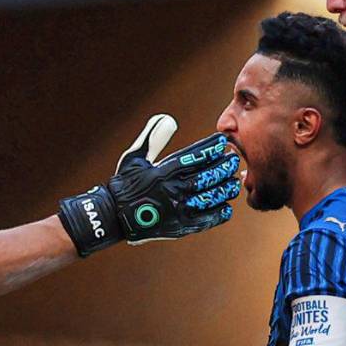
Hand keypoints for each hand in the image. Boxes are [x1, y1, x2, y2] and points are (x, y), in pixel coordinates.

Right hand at [57, 116, 239, 255]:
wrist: (113, 217)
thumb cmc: (125, 184)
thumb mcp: (135, 157)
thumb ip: (153, 137)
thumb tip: (168, 119)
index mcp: (163, 172)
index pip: (193, 157)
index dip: (210, 149)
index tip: (221, 143)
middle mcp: (172, 190)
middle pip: (205, 176)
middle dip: (222, 167)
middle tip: (233, 160)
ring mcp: (177, 210)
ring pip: (208, 197)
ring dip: (224, 189)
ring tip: (233, 182)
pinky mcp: (178, 227)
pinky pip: (204, 220)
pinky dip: (217, 214)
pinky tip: (226, 207)